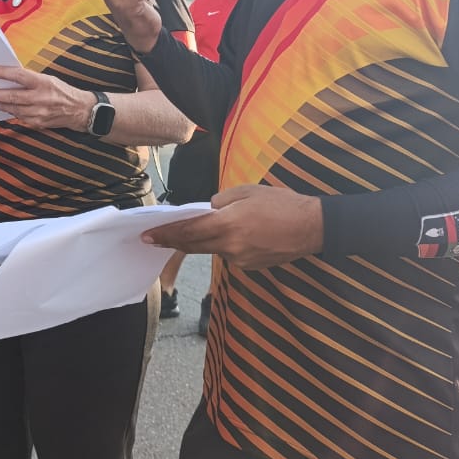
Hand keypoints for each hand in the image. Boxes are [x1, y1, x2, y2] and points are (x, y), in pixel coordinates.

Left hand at [0, 65, 95, 131]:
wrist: (79, 110)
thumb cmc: (62, 91)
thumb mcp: (48, 79)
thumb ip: (30, 79)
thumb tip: (9, 78)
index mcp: (43, 82)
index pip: (19, 76)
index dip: (3, 73)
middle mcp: (41, 98)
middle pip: (12, 96)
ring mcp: (39, 112)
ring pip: (14, 109)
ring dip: (1, 105)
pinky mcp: (38, 123)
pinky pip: (20, 118)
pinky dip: (12, 113)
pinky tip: (7, 109)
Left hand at [141, 184, 323, 268]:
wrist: (311, 227)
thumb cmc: (281, 203)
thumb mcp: (247, 191)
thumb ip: (220, 202)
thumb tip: (207, 211)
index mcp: (227, 224)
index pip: (188, 231)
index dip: (166, 234)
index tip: (147, 236)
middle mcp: (230, 246)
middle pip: (193, 245)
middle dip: (171, 242)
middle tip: (152, 239)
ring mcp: (239, 260)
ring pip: (213, 249)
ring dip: (207, 239)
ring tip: (217, 225)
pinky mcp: (249, 266)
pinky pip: (230, 254)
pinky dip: (228, 244)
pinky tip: (245, 233)